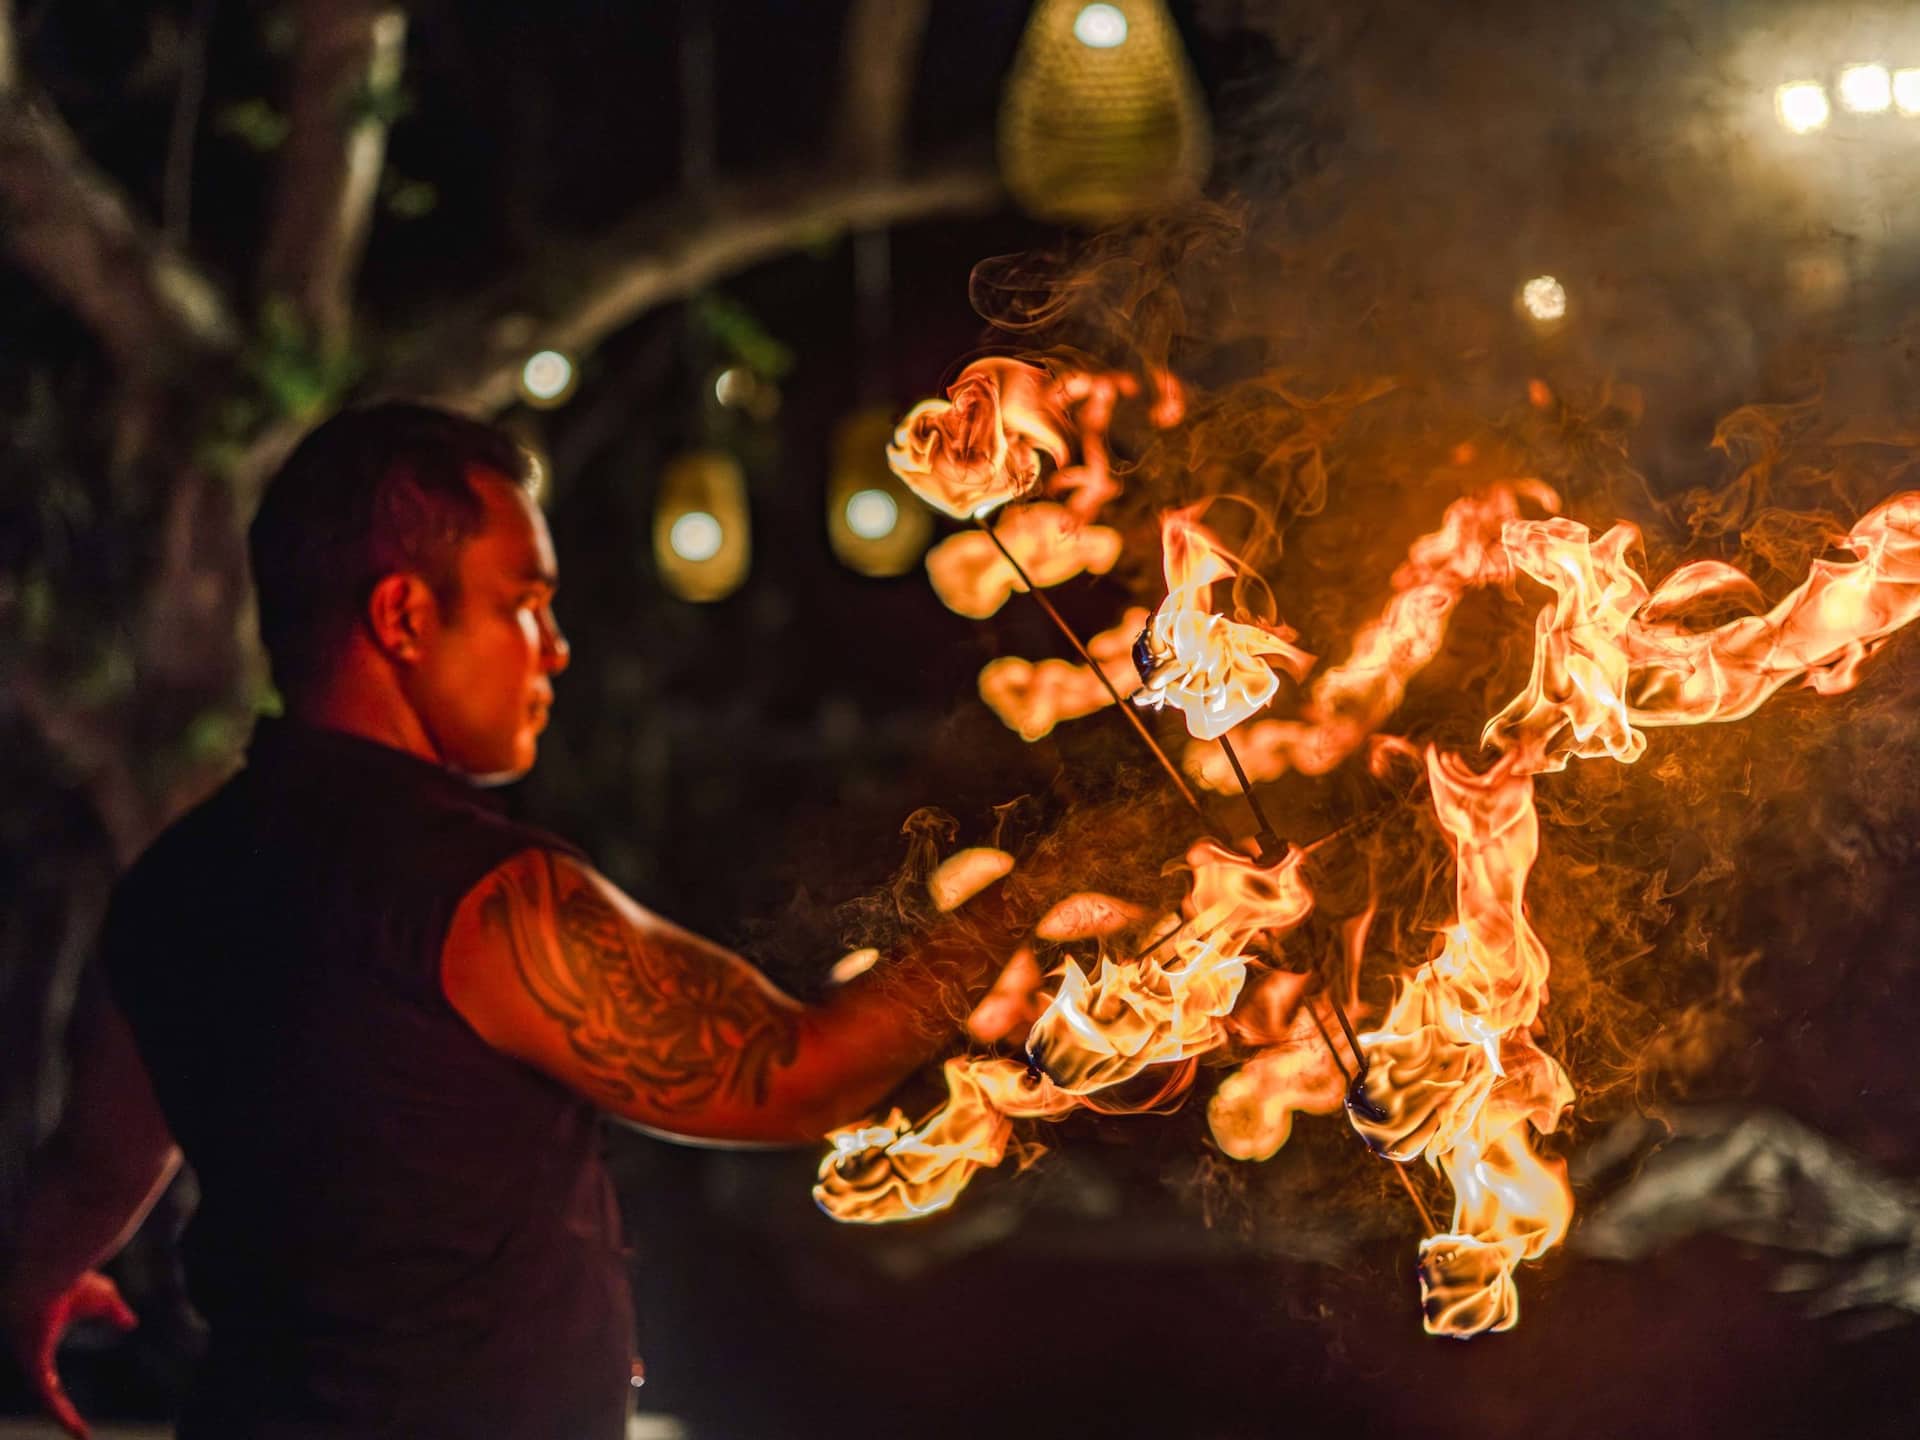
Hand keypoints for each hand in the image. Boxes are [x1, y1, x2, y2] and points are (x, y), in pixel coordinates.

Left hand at [1, 1270, 135, 1439]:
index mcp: (39, 1338)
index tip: (65, 1402)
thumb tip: (130, 1324)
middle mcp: (30, 1352)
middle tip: (77, 1429)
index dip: (57, 1389)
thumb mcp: (103, 1298)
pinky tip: (77, 1426)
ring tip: (82, 1435)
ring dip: (64, 1418)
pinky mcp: (34, 1362)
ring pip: (47, 1398)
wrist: (49, 1269)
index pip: (46, 1372)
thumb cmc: (72, 1279)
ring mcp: (30, 1358)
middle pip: (44, 1390)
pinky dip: (62, 1413)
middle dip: (58, 1410)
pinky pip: (48, 1396)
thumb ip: (114, 1312)